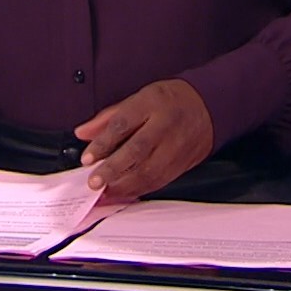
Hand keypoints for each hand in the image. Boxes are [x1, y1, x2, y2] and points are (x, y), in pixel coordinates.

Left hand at [74, 79, 213, 200]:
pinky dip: (139, 189)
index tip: (87, 158)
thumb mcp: (138, 98)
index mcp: (152, 103)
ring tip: (105, 192)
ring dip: (125, 186)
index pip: (124, 124)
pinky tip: (124, 192)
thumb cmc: (169, 101)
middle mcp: (165, 125)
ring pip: (150, 171)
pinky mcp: (182, 163)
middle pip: (137, 150)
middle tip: (94, 182)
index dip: (103, 143)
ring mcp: (176, 146)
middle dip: (113, 169)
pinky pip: (159, 181)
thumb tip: (83, 133)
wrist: (207, 106)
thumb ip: (109, 117)